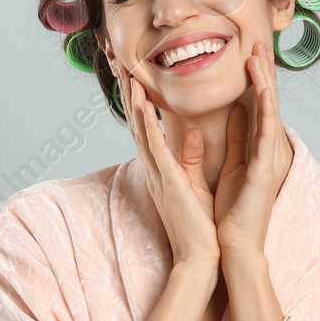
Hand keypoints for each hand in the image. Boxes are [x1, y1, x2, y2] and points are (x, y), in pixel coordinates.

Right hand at [113, 59, 220, 269]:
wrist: (200, 256)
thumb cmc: (199, 225)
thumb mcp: (194, 183)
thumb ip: (189, 157)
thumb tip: (190, 132)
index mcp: (160, 169)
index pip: (145, 129)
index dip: (137, 102)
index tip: (133, 76)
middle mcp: (153, 168)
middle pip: (136, 123)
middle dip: (128, 93)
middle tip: (120, 64)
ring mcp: (156, 173)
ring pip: (139, 128)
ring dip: (131, 99)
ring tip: (125, 72)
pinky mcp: (166, 179)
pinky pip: (153, 144)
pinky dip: (145, 120)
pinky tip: (140, 100)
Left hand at [212, 40, 291, 261]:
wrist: (231, 244)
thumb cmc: (231, 209)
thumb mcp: (232, 163)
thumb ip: (237, 136)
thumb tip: (239, 109)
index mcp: (258, 147)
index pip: (258, 104)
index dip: (256, 77)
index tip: (250, 49)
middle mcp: (267, 149)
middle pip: (267, 101)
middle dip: (263, 70)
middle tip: (260, 40)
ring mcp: (269, 159)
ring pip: (269, 112)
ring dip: (264, 81)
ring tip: (260, 54)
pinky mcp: (264, 171)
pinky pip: (264, 135)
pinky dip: (264, 110)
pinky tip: (262, 89)